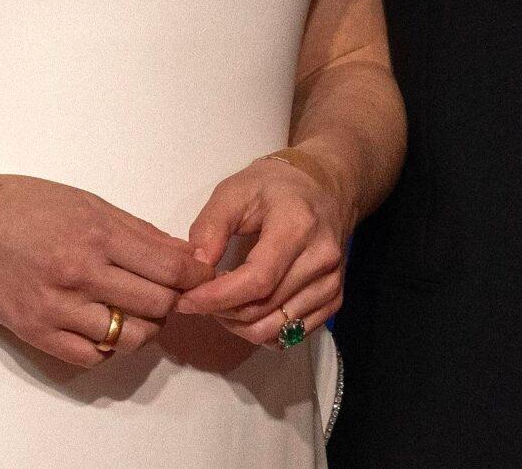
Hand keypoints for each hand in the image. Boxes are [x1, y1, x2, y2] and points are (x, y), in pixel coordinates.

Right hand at [0, 174, 213, 367]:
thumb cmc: (26, 204)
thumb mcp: (86, 201)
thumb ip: (137, 231)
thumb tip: (183, 255)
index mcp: (96, 234)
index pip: (168, 267)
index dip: (195, 276)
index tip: (202, 276)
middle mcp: (79, 274)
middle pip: (156, 305)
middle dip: (173, 301)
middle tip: (171, 293)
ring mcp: (57, 309)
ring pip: (129, 337)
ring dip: (144, 327)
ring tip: (138, 311)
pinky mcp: (37, 334)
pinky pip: (92, 356)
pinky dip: (109, 346)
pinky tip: (106, 326)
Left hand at [176, 151, 349, 346]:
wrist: (325, 186)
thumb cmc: (275, 186)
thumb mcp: (234, 190)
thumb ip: (211, 226)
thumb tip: (196, 267)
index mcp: (297, 226)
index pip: (258, 280)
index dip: (219, 297)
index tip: (187, 299)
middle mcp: (321, 259)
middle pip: (264, 309)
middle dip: (222, 312)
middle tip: (198, 298)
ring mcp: (331, 282)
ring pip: (276, 329)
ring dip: (239, 325)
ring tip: (221, 303)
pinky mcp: (334, 299)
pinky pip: (292, 335)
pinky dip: (262, 330)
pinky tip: (246, 309)